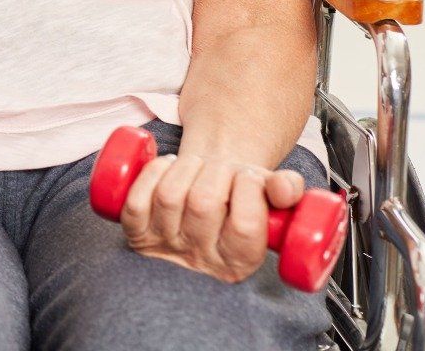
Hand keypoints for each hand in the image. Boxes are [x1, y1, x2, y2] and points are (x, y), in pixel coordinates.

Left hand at [120, 151, 306, 282]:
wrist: (200, 209)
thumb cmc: (238, 202)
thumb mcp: (270, 201)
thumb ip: (288, 191)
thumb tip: (286, 186)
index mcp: (241, 260)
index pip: (246, 225)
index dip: (248, 189)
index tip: (248, 174)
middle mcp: (201, 260)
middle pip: (203, 205)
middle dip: (215, 171)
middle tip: (221, 166)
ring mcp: (165, 247)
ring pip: (169, 198)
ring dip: (184, 168)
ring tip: (196, 164)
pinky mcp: (136, 234)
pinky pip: (137, 202)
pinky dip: (150, 175)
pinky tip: (166, 164)